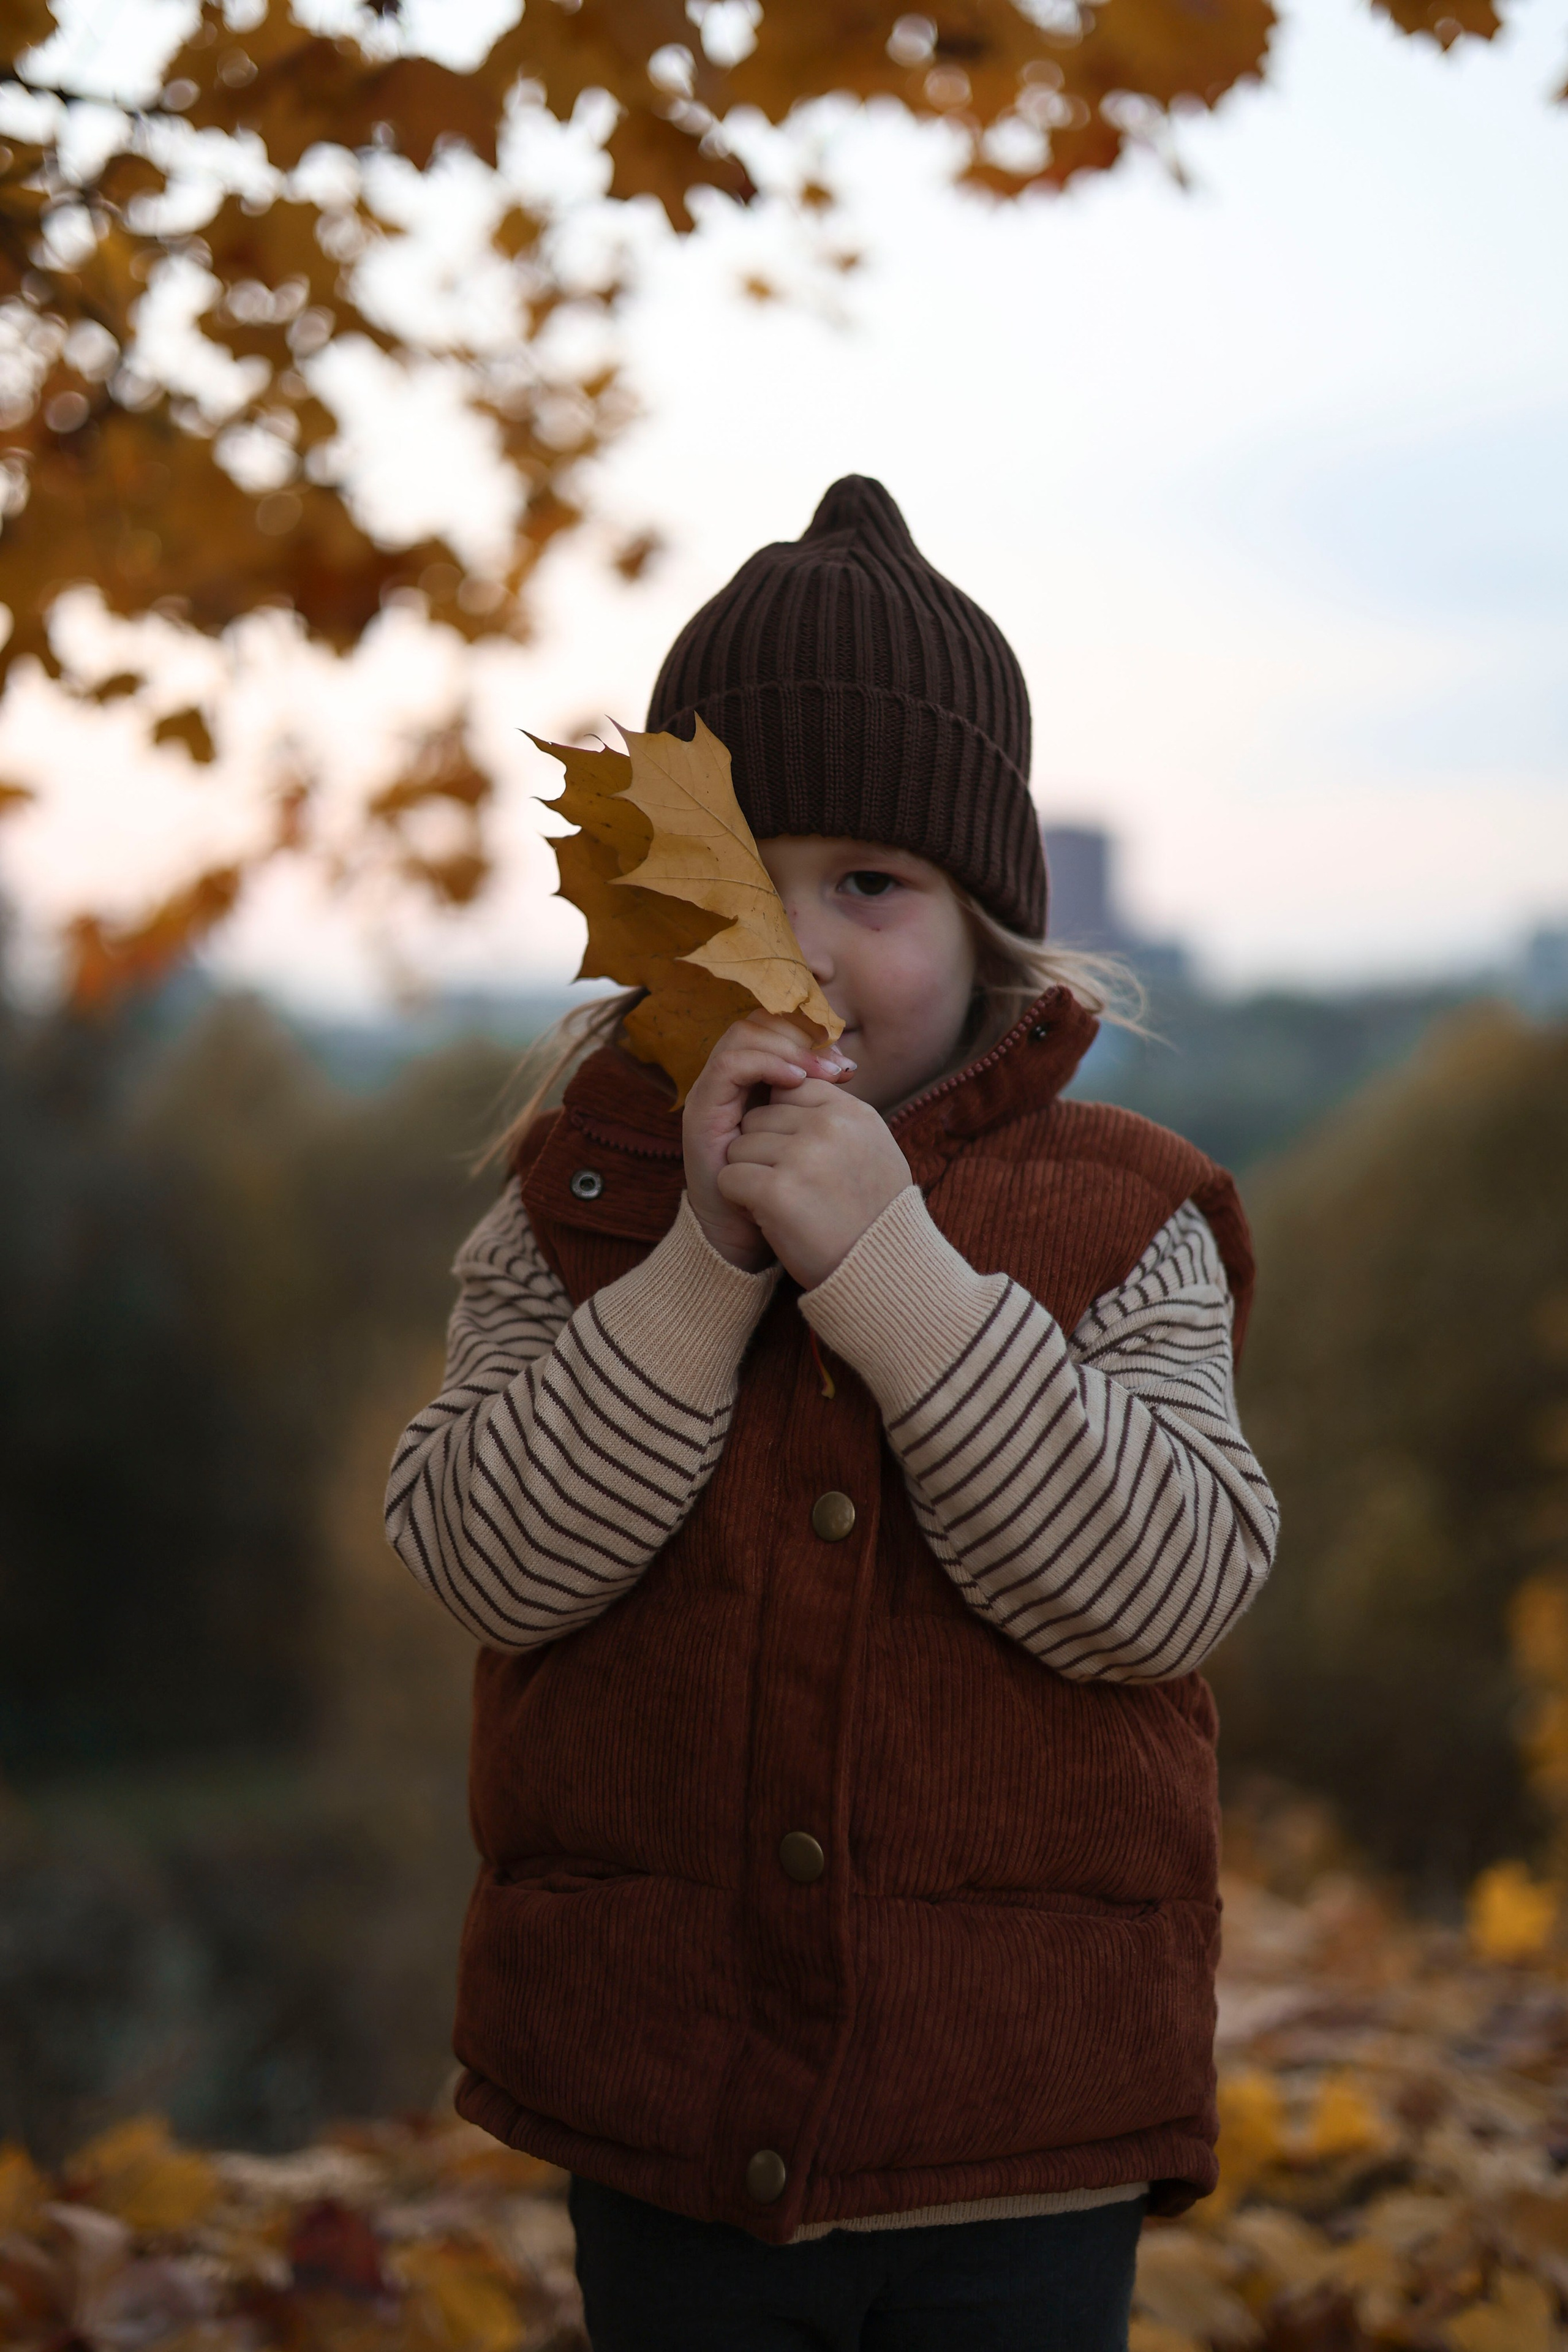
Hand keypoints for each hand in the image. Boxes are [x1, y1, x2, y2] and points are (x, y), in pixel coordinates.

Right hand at [683, 1015, 854, 1270]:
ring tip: (821, 1072)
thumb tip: (850, 1065)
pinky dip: (766, 1064)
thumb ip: (820, 1103)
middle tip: (839, 1065)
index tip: (847, 1065)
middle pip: (758, 1023)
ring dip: (787, 1047)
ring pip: (742, 1035)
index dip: (812, 1035)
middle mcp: (729, 1082)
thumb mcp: (810, 1140)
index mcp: (755, 1083)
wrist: (747, 1240)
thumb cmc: (786, 1192)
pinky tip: (795, 1082)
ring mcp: (712, 1093)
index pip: (778, 1030)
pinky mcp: (702, 1110)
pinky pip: (730, 1065)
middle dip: (802, 1037)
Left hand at [717, 1080, 912, 1290]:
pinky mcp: (776, 1192)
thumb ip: (837, 1115)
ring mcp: (802, 1157)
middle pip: (759, 1117)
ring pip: (739, 1146)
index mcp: (852, 1112)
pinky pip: (730, 1178)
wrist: (880, 1273)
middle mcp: (828, 1126)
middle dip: (764, 1151)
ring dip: (750, 1177)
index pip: (791, 1087)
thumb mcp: (872, 1148)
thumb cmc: (871, 1214)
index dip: (783, 1123)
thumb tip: (797, 1081)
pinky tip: (769, 1218)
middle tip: (794, 1187)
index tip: (799, 1157)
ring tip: (785, 1204)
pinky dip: (740, 1202)